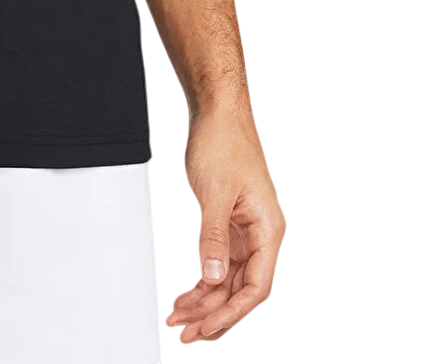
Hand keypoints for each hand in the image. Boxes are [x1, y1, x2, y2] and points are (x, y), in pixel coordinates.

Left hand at [164, 107, 283, 346]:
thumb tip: (214, 276)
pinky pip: (217, 263)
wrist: (216, 116)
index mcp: (267, 229)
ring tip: (179, 317)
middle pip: (239, 288)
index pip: (255, 286)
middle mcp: (259, 234)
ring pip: (226, 279)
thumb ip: (213, 237)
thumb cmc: (224, 143)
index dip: (230, 311)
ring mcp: (243, 231)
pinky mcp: (227, 225)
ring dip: (203, 300)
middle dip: (212, 313)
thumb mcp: (215, 193)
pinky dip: (201, 280)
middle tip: (186, 331)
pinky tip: (186, 294)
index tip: (206, 327)